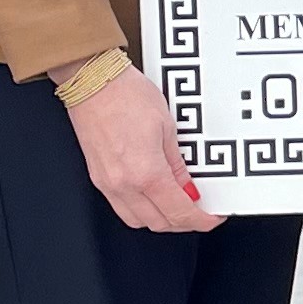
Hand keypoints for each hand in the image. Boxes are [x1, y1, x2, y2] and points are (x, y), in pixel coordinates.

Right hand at [66, 65, 222, 232]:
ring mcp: (107, 183)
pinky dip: (140, 208)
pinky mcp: (97, 176)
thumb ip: (178, 164)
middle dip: (182, 222)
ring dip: (159, 218)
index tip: (211, 218)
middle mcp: (123, 184)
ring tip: (176, 203)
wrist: (91, 80)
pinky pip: (121, 206)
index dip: (200, 220)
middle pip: (158, 223)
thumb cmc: (125, 94)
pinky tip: (151, 194)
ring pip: (137, 220)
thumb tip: (188, 187)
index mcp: (146, 173)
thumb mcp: (167, 126)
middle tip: (198, 210)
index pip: (179, 213)